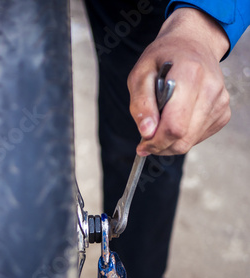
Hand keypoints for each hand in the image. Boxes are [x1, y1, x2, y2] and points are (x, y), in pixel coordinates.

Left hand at [128, 8, 230, 155]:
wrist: (192, 44)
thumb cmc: (163, 58)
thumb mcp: (140, 74)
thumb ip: (141, 104)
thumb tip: (147, 132)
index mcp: (189, 74)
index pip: (174, 125)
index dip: (156, 141)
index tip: (142, 143)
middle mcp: (210, 88)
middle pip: (183, 138)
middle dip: (161, 146)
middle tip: (146, 140)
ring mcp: (220, 101)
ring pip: (191, 141)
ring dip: (170, 142)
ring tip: (158, 126)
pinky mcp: (224, 111)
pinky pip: (199, 137)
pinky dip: (183, 136)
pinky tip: (175, 119)